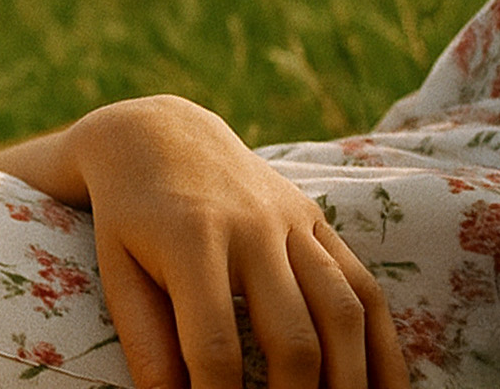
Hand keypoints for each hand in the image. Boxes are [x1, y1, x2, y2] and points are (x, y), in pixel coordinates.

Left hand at [65, 96, 408, 388]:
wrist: (159, 135)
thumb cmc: (129, 215)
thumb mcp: (116, 269)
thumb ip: (144, 339)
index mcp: (190, 240)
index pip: (212, 344)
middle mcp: (250, 227)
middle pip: (292, 334)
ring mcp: (292, 221)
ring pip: (343, 311)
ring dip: (350, 381)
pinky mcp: (317, 220)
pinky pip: (364, 285)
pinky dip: (383, 345)